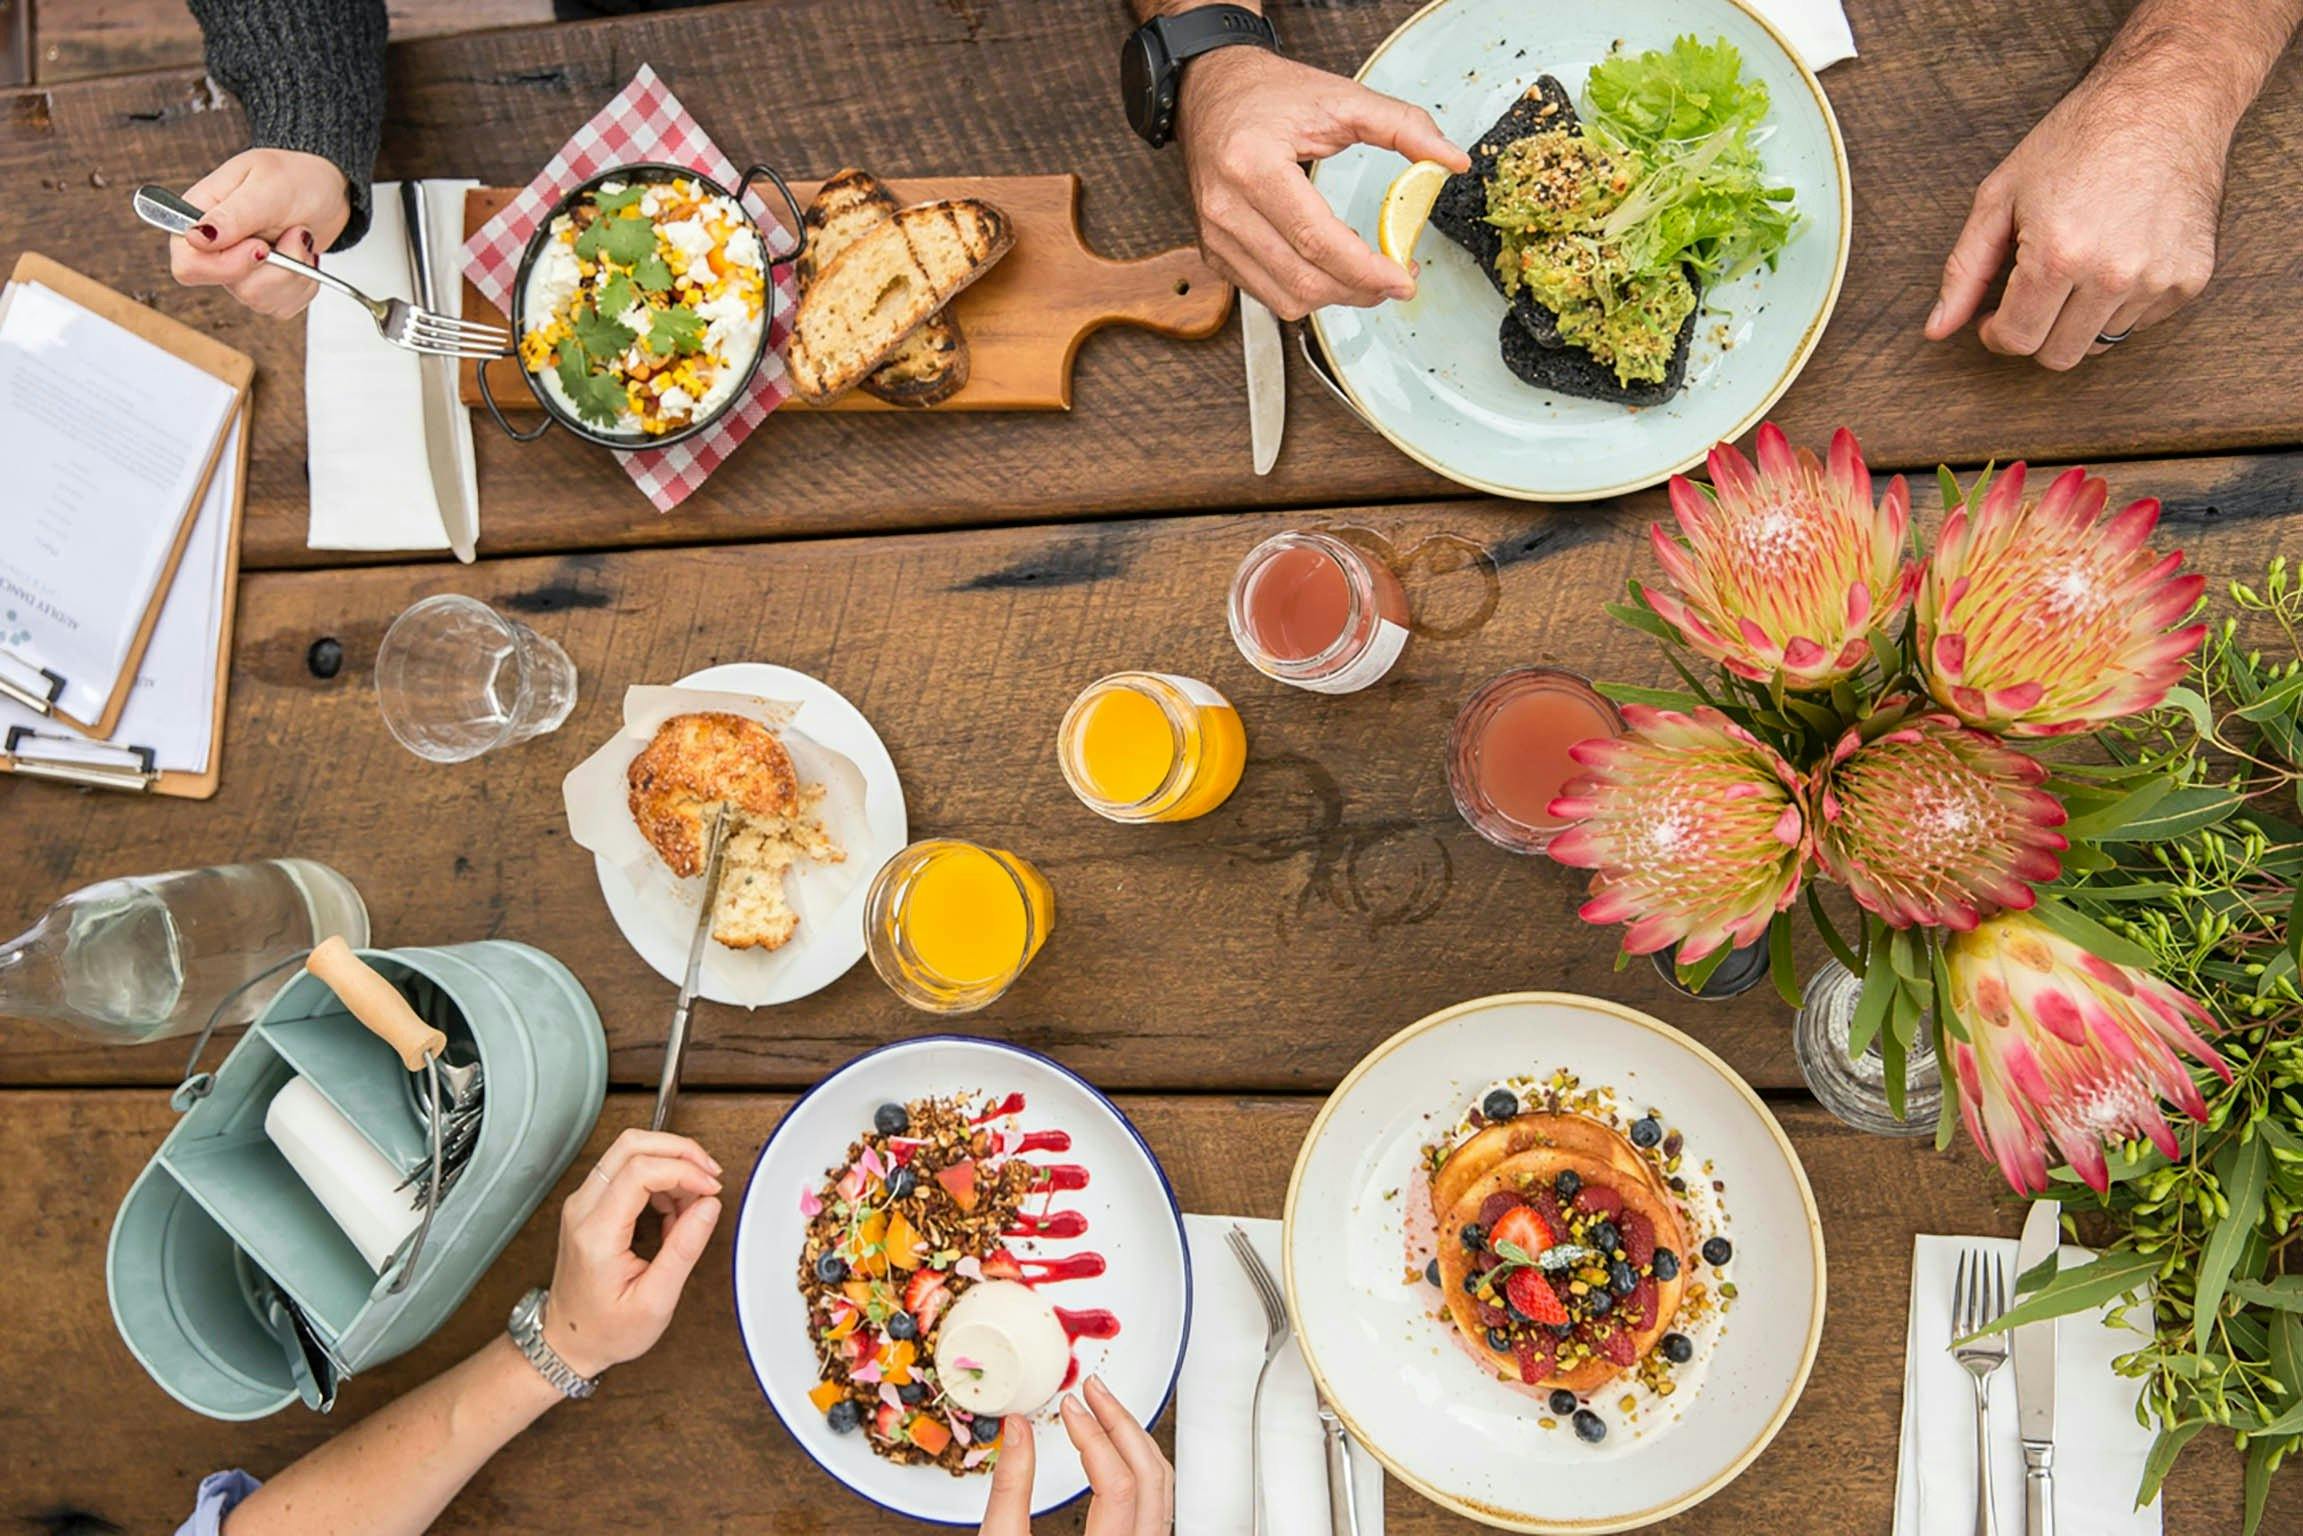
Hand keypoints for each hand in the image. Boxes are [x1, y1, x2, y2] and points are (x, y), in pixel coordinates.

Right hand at [168, 148, 353, 316]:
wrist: (324, 189)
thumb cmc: (292, 176)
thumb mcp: (266, 186)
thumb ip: (233, 215)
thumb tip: (195, 237)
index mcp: (198, 217)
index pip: (188, 264)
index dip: (224, 266)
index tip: (260, 247)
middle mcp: (213, 248)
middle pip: (231, 286)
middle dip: (275, 267)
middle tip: (295, 233)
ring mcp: (239, 270)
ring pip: (259, 300)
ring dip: (294, 271)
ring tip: (301, 237)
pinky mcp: (265, 286)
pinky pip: (281, 306)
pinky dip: (304, 285)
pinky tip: (304, 257)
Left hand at [541, 1128, 723, 1378]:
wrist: (568, 1341)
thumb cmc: (606, 1329)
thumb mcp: (655, 1301)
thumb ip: (684, 1249)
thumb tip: (709, 1205)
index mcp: (596, 1234)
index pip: (641, 1171)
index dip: (684, 1170)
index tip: (711, 1188)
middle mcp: (583, 1209)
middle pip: (631, 1144)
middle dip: (679, 1150)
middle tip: (709, 1175)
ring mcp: (583, 1203)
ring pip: (630, 1150)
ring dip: (670, 1164)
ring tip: (690, 1207)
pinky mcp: (590, 1203)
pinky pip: (628, 1169)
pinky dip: (659, 1178)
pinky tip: (672, 1212)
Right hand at [977, 1376, 1173, 1535]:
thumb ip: (1010, 1489)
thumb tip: (1019, 1430)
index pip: (1116, 1485)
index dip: (1093, 1436)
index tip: (1069, 1408)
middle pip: (1151, 1479)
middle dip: (1122, 1424)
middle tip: (1094, 1390)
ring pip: (1164, 1492)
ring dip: (1136, 1442)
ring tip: (1107, 1410)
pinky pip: (1158, 1507)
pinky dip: (1142, 1469)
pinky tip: (1118, 1450)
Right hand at [1176, 46, 1468, 318]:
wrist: (1209, 91)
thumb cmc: (1268, 94)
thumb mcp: (1341, 98)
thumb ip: (1403, 126)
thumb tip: (1451, 160)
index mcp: (1253, 164)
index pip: (1317, 241)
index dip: (1367, 270)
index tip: (1404, 278)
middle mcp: (1225, 207)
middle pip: (1304, 280)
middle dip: (1360, 290)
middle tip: (1396, 277)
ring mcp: (1215, 235)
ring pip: (1286, 299)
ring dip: (1336, 296)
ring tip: (1366, 272)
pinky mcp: (1215, 252)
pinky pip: (1268, 294)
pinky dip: (1307, 290)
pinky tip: (1330, 267)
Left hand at [1924, 66, 2222, 369]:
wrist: (2165, 99)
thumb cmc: (2075, 140)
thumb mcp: (2000, 197)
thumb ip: (1964, 271)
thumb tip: (1936, 331)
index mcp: (2058, 256)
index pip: (2016, 341)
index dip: (1995, 333)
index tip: (1995, 315)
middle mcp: (2112, 274)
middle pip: (2058, 355)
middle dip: (2035, 332)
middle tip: (2034, 292)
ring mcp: (2159, 278)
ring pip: (2100, 342)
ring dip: (2080, 317)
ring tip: (2082, 260)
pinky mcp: (2192, 277)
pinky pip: (2141, 322)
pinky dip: (2122, 303)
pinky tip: (2120, 253)